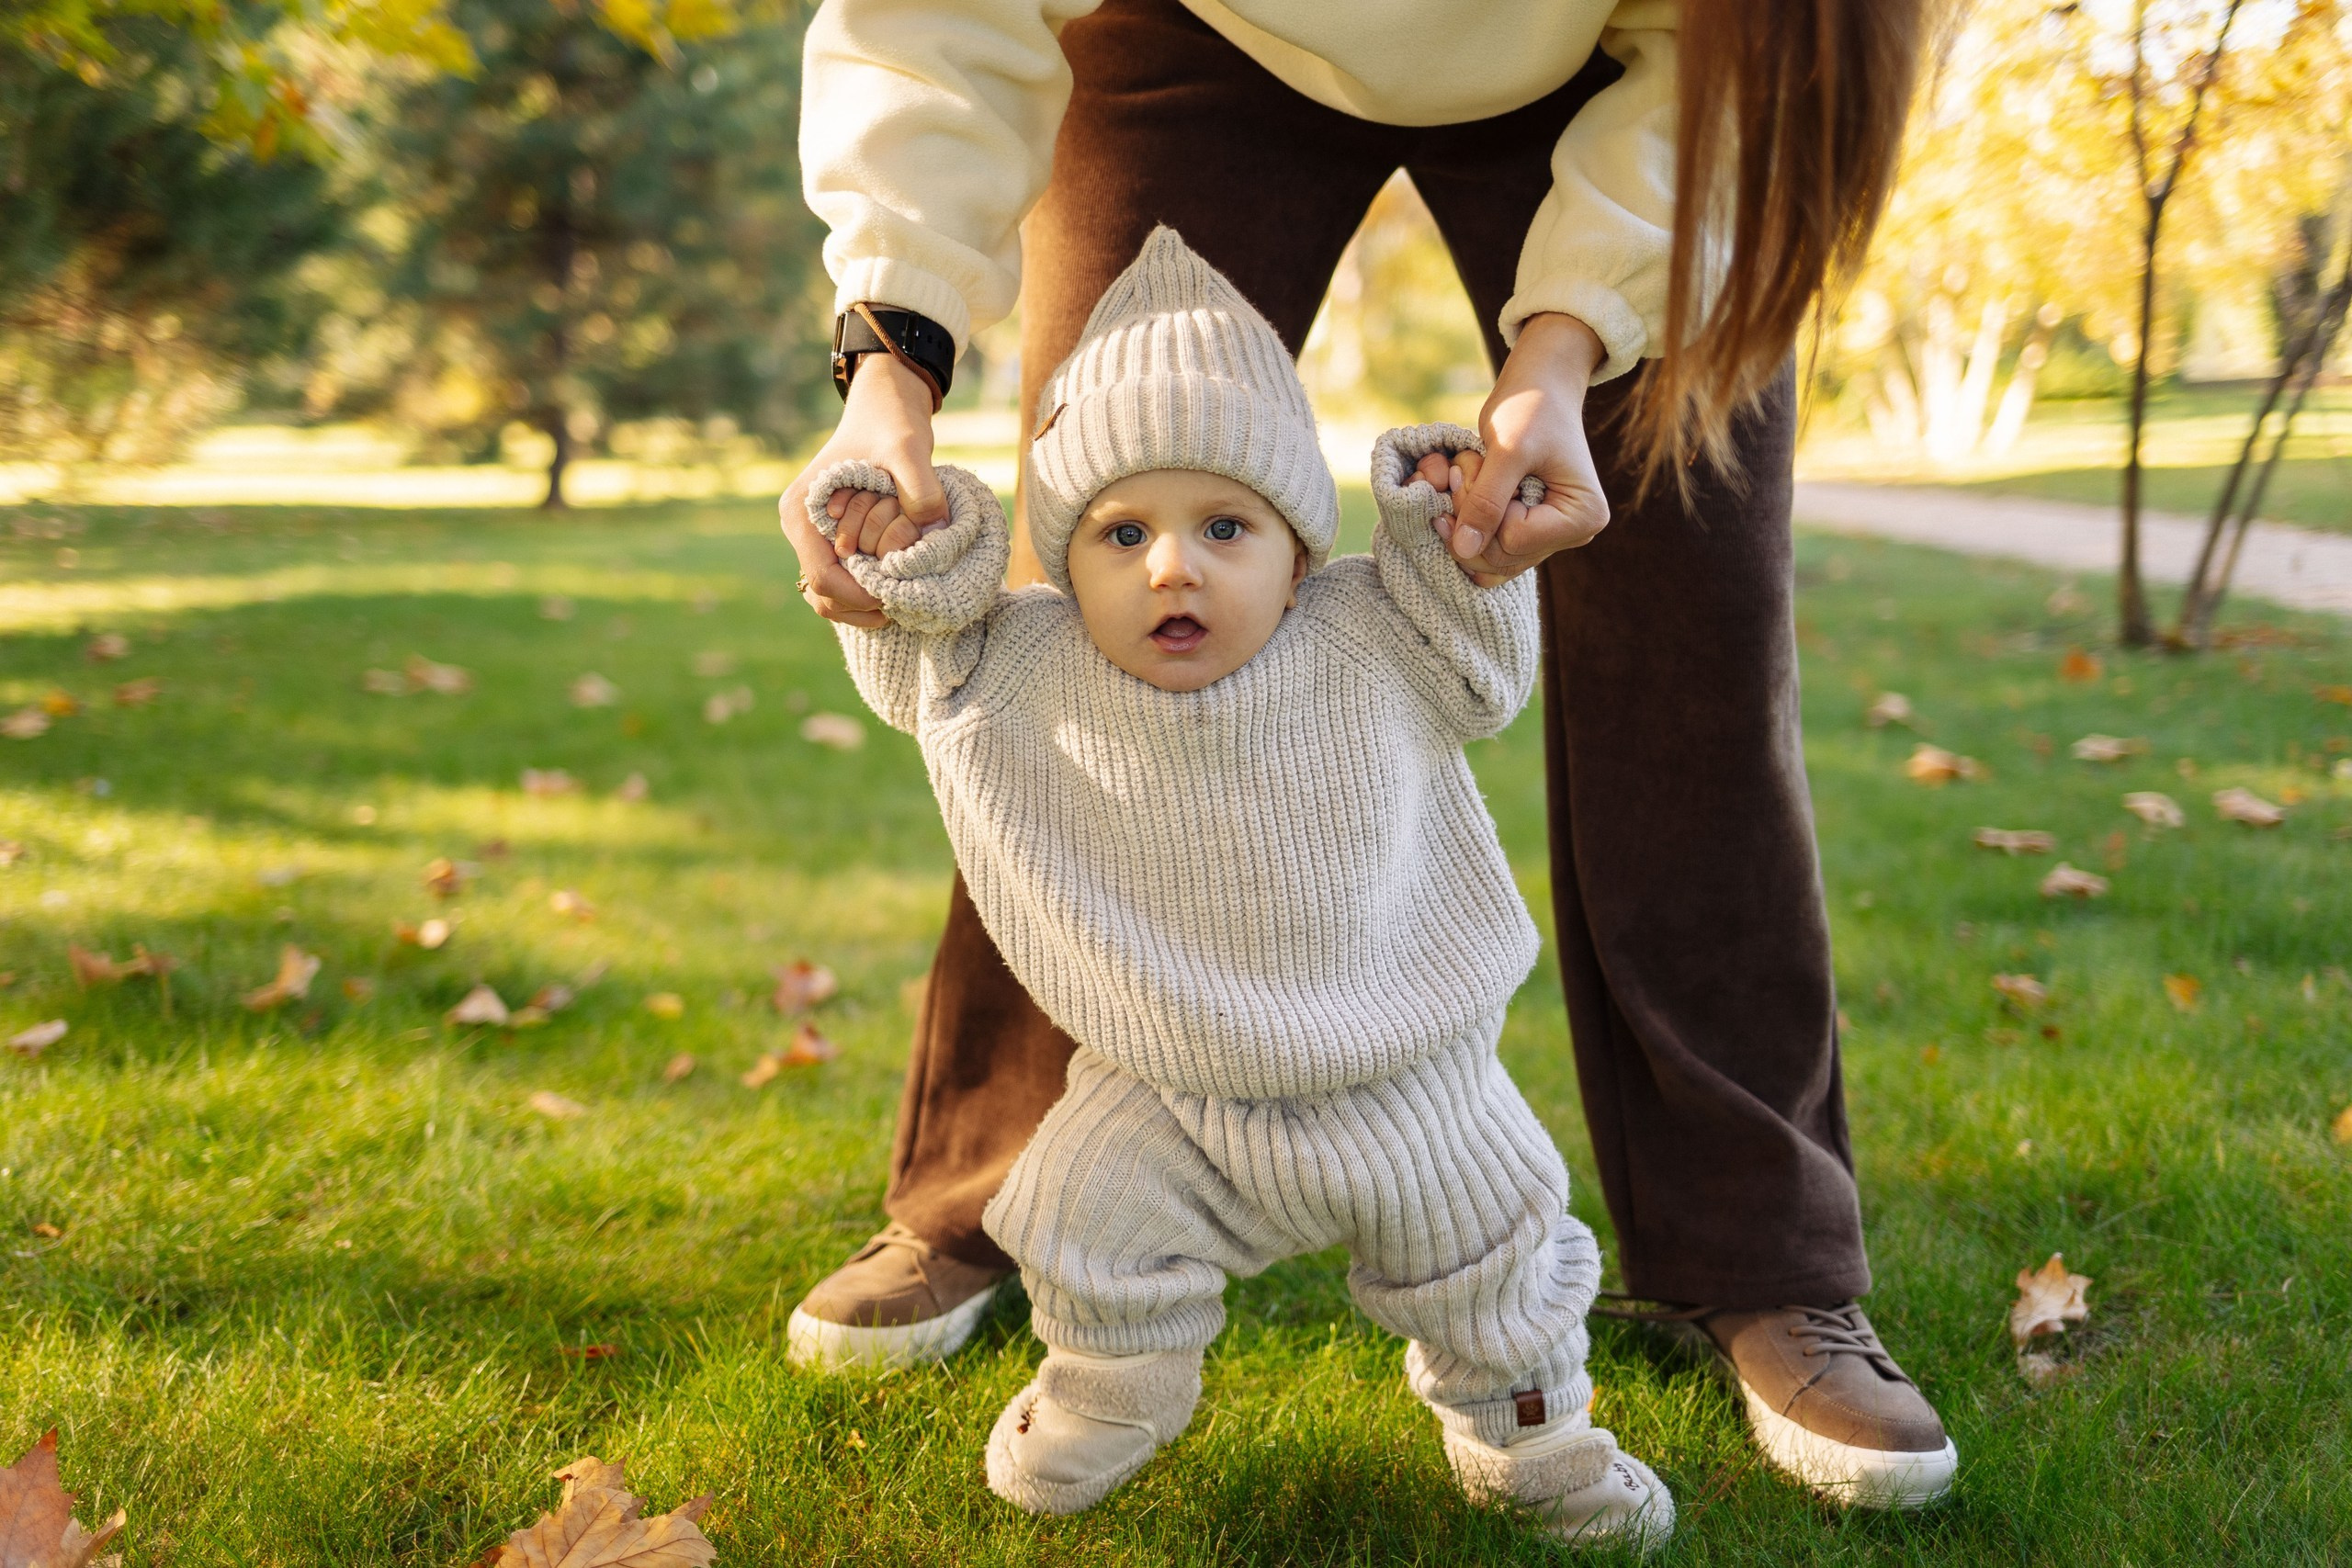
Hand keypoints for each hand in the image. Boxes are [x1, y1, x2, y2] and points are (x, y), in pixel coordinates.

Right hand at [778, 354, 946, 627]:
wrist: (886, 406)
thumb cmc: (889, 423)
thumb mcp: (908, 448)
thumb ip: (920, 487)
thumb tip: (931, 531)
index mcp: (801, 512)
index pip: (822, 577)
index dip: (860, 596)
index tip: (897, 595)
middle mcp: (801, 527)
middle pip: (822, 593)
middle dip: (861, 605)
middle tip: (903, 605)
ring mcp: (815, 535)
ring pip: (830, 594)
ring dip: (863, 604)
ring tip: (902, 602)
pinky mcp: (833, 537)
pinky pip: (844, 579)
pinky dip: (867, 591)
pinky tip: (899, 586)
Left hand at [1447, 312, 1611, 586]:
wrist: (1539, 387)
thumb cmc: (1530, 407)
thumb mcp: (1507, 450)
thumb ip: (1486, 502)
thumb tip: (1464, 551)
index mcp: (1582, 517)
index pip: (1514, 540)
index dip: (1482, 508)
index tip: (1473, 466)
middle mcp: (1573, 535)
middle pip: (1500, 557)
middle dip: (1468, 514)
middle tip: (1461, 468)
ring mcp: (1550, 537)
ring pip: (1489, 559)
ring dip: (1463, 518)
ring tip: (1463, 474)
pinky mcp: (1529, 532)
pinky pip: (1490, 552)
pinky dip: (1466, 527)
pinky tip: (1457, 498)